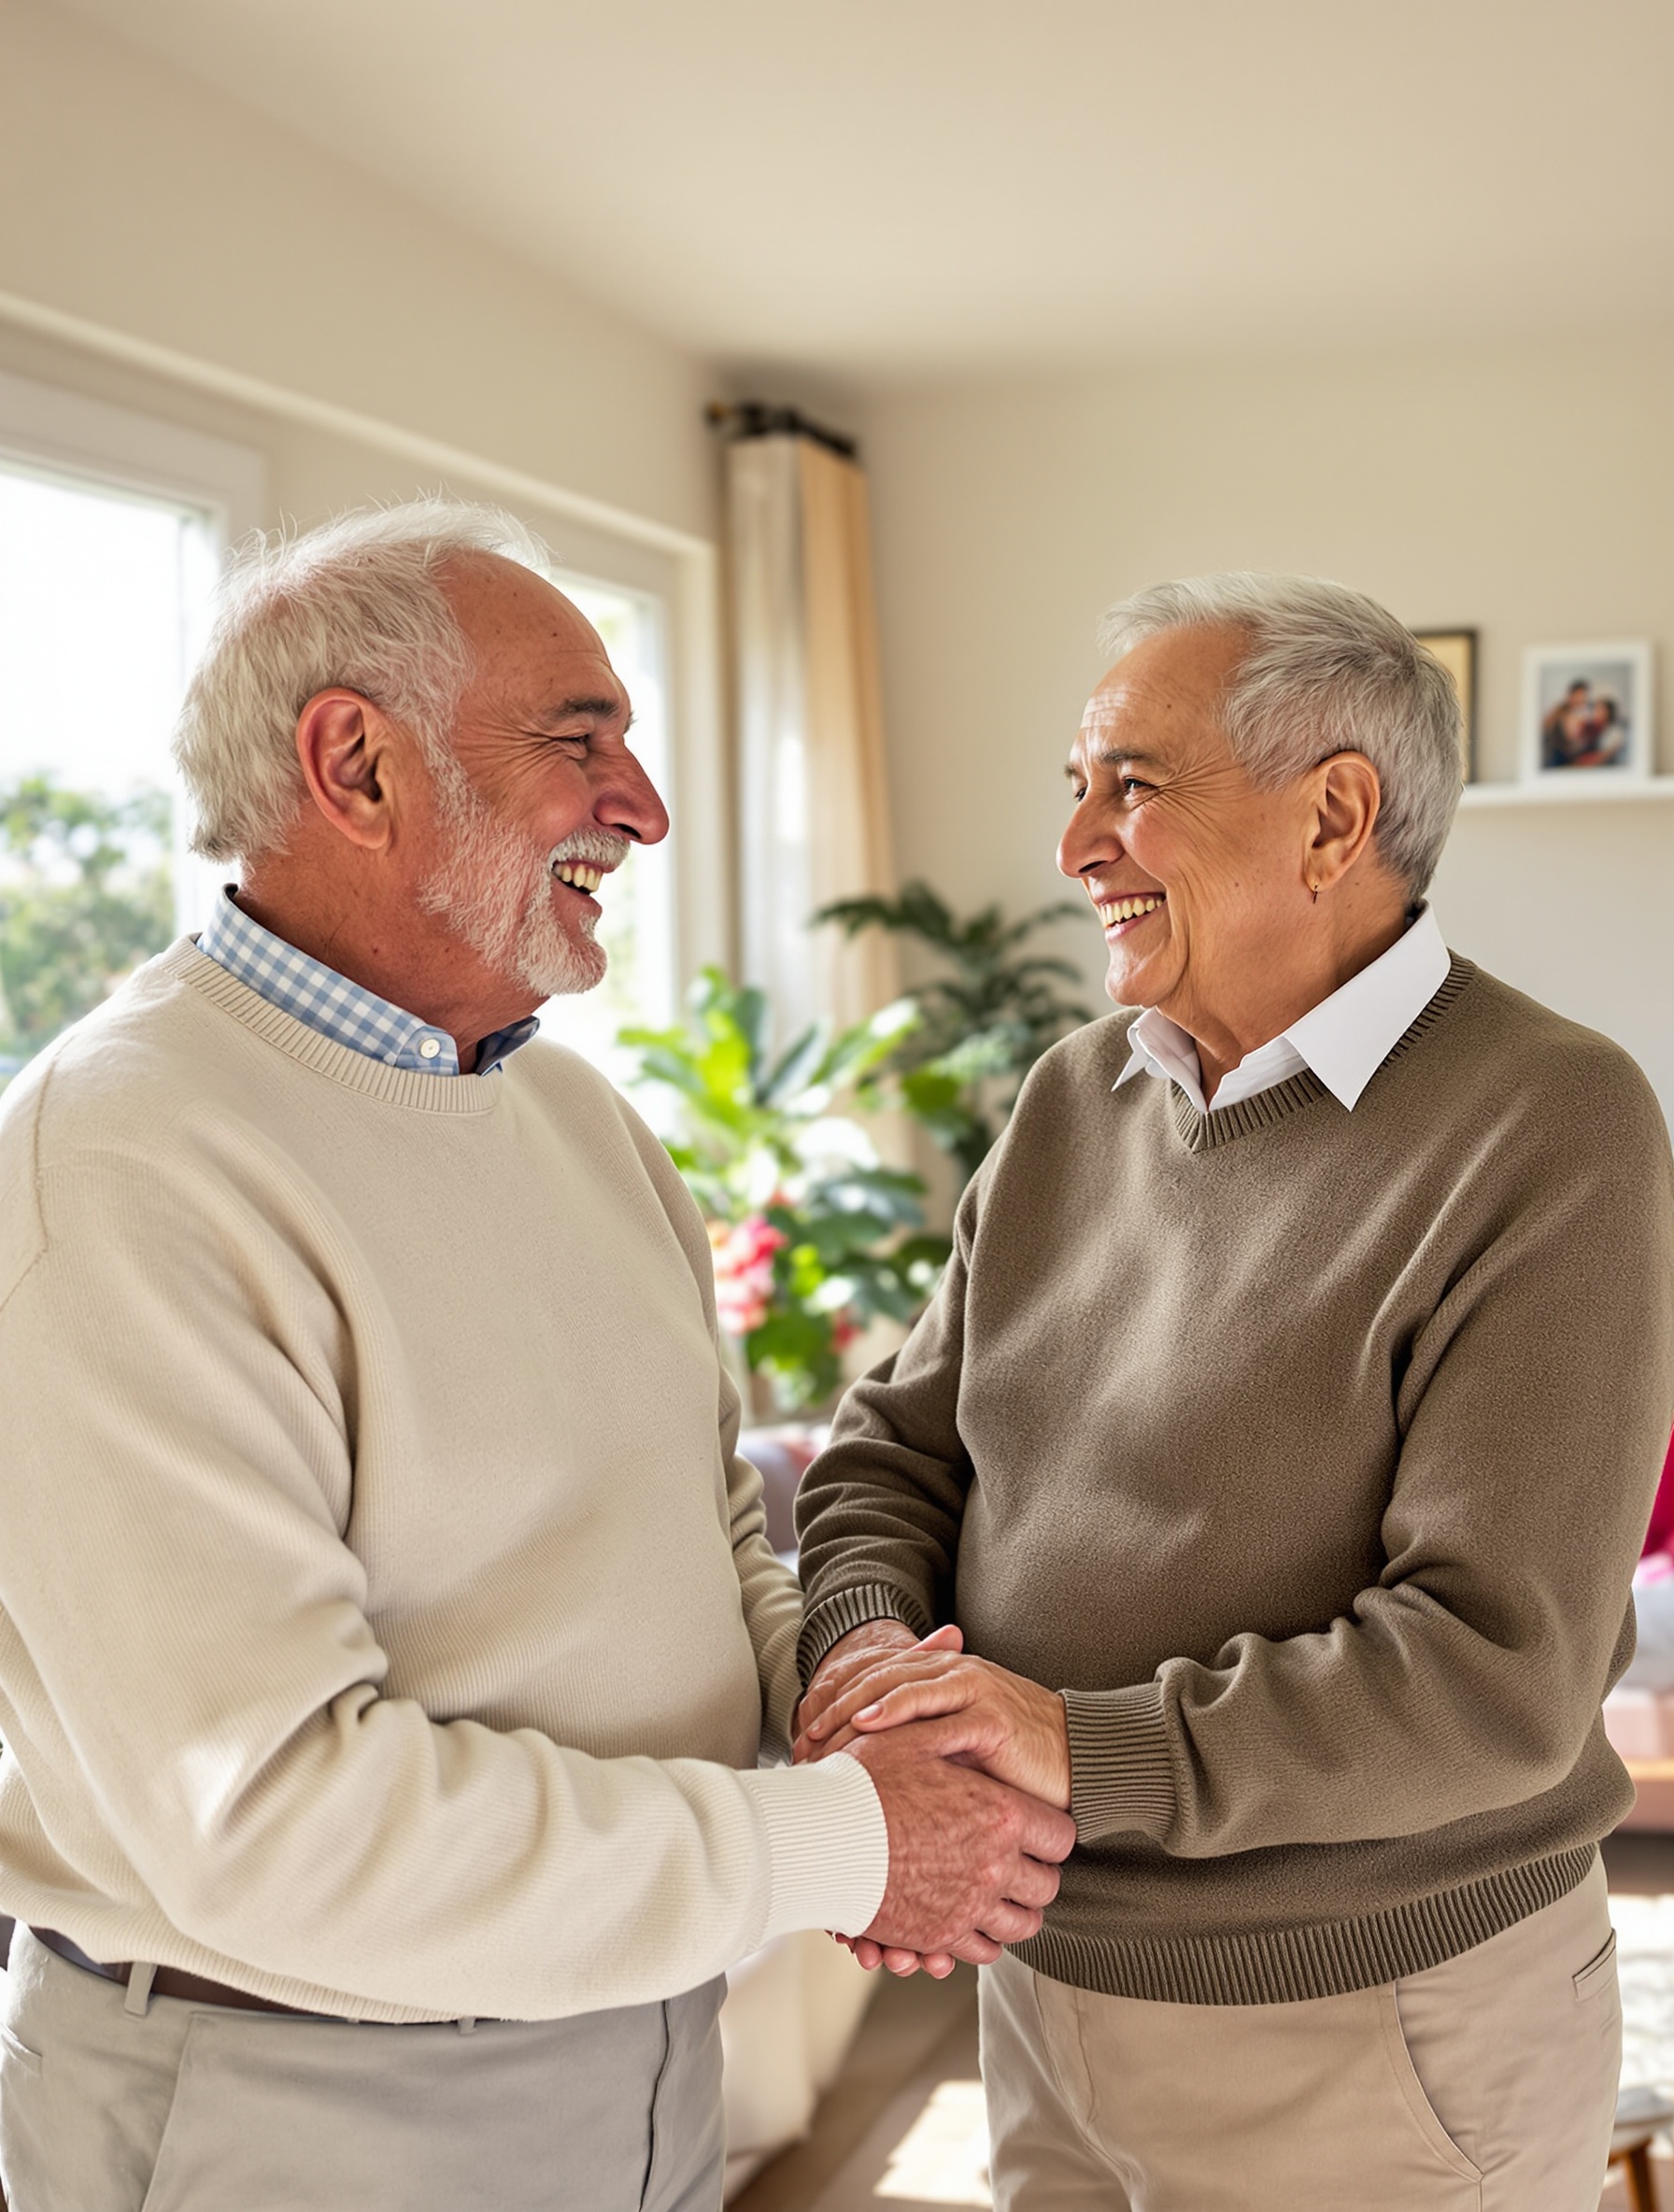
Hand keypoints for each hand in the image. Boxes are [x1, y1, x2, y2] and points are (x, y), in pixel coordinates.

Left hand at [799, 1639, 1071, 1813]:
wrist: (1077, 1761)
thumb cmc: (1014, 1760)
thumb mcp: (955, 1745)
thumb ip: (917, 1740)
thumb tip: (861, 1766)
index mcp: (941, 1672)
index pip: (875, 1674)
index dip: (834, 1696)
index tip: (803, 1728)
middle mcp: (953, 1670)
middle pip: (877, 1676)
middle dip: (834, 1705)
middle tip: (802, 1735)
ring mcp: (971, 1687)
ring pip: (897, 1685)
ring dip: (853, 1706)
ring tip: (821, 1728)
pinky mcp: (989, 1712)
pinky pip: (934, 1707)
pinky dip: (897, 1712)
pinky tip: (869, 1724)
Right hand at [840, 1720, 1075, 1966]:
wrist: (817, 1836)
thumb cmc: (865, 1781)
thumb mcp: (915, 1738)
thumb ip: (955, 1732)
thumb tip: (972, 1714)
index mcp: (1000, 1816)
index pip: (1061, 1836)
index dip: (1051, 1831)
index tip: (1036, 1828)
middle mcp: (994, 1867)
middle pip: (1047, 1887)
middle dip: (1039, 1876)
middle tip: (1021, 1863)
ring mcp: (968, 1907)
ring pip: (1021, 1925)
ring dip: (1015, 1911)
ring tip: (998, 1893)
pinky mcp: (939, 1936)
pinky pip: (982, 1951)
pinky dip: (981, 1939)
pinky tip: (969, 1917)